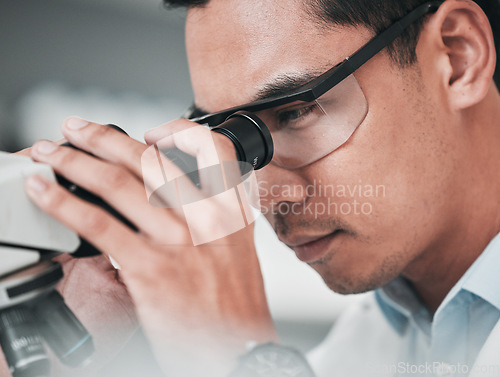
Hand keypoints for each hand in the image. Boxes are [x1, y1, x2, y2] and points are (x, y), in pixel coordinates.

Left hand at [25, 118, 276, 376]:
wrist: (240, 352)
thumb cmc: (236, 307)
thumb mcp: (237, 251)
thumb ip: (210, 220)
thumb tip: (171, 198)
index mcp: (230, 211)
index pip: (212, 148)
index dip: (177, 130)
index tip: (149, 133)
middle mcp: (206, 218)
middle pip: (149, 159)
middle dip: (103, 137)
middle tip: (77, 128)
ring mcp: (178, 241)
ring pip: (118, 183)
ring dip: (75, 161)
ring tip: (51, 152)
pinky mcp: (150, 269)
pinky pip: (99, 225)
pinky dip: (65, 205)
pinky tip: (45, 195)